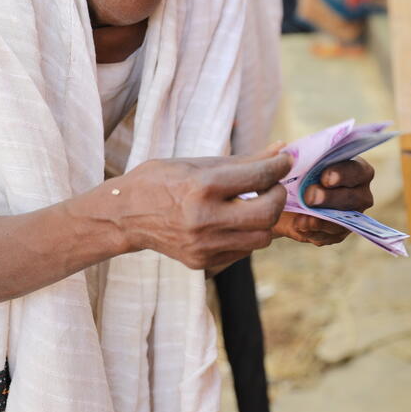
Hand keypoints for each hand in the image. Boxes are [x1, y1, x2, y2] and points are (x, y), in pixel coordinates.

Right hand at [117, 151, 290, 270]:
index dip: (279, 166)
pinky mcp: (202, 262)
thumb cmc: (162, 180)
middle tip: (272, 186)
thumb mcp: (200, 163)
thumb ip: (244, 161)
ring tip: (251, 203)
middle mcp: (204, 219)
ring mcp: (203, 245)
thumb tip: (282, 149)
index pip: (259, 177)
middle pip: (268, 214)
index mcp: (202, 186)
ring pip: (261, 237)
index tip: (285, 160)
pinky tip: (233, 221)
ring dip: (264, 218)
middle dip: (278, 196)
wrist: (125, 214)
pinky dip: (247, 234)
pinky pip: (244, 250)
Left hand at [275, 157, 375, 246]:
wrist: (281, 203)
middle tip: (309, 197)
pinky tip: (302, 227)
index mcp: (353, 166)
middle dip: (331, 198)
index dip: (343, 174)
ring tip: (303, 219)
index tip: (324, 178)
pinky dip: (316, 232)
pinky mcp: (340, 232)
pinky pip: (332, 235)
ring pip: (344, 219)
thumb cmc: (292, 175)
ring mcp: (352, 214)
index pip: (357, 169)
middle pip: (354, 197)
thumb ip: (283, 154)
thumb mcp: (287, 163)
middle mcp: (359, 191)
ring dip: (323, 219)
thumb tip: (280, 146)